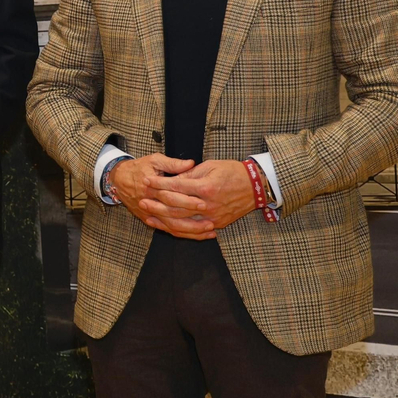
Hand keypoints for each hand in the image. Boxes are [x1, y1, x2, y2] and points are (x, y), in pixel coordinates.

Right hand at [107, 154, 211, 238]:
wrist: (118, 179)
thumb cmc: (139, 167)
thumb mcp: (154, 160)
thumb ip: (173, 164)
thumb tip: (191, 163)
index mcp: (151, 188)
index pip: (171, 196)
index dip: (188, 200)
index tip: (204, 201)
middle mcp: (150, 203)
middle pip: (173, 216)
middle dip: (192, 220)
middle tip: (211, 222)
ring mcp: (149, 214)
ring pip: (172, 227)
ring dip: (191, 231)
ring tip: (209, 231)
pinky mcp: (150, 220)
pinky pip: (168, 230)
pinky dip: (183, 234)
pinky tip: (198, 235)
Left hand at [142, 159, 258, 232]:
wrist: (256, 186)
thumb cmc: (232, 172)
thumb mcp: (210, 166)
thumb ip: (189, 173)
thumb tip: (171, 178)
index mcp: (206, 187)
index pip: (176, 186)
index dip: (159, 183)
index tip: (146, 180)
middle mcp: (208, 204)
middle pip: (176, 206)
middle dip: (156, 203)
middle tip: (141, 200)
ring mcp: (213, 217)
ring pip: (183, 221)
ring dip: (164, 219)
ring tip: (148, 215)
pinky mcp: (217, 224)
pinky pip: (194, 230)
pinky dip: (179, 229)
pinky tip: (166, 227)